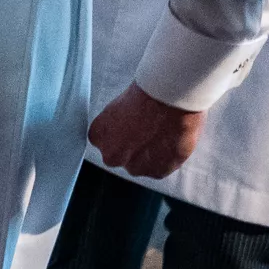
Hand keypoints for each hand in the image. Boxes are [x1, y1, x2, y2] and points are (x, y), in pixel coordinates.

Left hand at [89, 83, 205, 178]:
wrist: (168, 101)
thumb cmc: (144, 95)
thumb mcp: (119, 106)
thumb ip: (117, 125)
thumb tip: (124, 128)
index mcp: (97, 136)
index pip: (104, 141)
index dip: (120, 133)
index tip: (131, 126)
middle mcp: (112, 156)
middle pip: (120, 155)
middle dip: (132, 147)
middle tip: (147, 130)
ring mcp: (134, 167)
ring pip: (141, 163)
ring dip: (150, 154)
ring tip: (162, 133)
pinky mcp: (156, 173)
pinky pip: (160, 167)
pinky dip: (166, 158)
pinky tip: (171, 140)